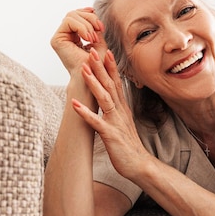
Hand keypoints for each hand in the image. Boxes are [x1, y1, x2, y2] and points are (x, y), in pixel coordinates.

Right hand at [50, 7, 106, 76]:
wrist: (92, 77)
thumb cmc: (97, 64)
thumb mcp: (99, 41)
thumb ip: (94, 27)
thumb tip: (92, 11)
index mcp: (73, 36)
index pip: (78, 15)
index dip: (89, 14)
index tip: (101, 24)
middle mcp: (64, 36)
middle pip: (74, 13)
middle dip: (90, 18)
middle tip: (100, 29)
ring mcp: (59, 37)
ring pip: (71, 15)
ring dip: (87, 24)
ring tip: (94, 38)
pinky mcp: (56, 40)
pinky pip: (68, 21)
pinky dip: (82, 27)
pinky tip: (89, 38)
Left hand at [71, 48, 150, 178]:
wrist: (140, 165)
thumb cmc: (128, 146)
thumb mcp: (122, 123)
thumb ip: (115, 110)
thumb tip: (108, 99)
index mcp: (122, 108)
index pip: (116, 83)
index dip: (110, 66)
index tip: (105, 51)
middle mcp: (120, 112)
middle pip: (110, 85)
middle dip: (101, 67)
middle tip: (93, 50)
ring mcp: (116, 123)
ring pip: (104, 99)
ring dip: (94, 84)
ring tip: (83, 70)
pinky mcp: (110, 135)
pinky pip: (96, 122)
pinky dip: (85, 113)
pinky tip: (74, 104)